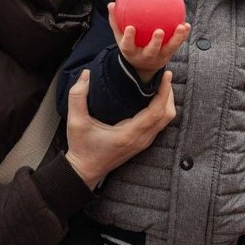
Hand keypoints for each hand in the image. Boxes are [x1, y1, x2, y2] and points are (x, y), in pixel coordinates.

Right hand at [64, 69, 175, 188]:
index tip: (166, 74)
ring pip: (165, 120)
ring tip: (161, 83)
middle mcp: (141, 139)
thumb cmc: (81, 148)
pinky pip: (160, 124)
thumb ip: (77, 96)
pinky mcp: (142, 142)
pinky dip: (162, 109)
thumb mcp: (75, 122)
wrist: (85, 171)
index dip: (164, 91)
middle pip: (166, 115)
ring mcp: (143, 142)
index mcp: (129, 134)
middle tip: (164, 75)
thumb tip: (86, 74)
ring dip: (167, 101)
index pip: (156, 111)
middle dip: (169, 93)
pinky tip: (154, 98)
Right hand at [108, 2, 190, 82]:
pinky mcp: (169, 54)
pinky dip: (183, 36)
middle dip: (156, 42)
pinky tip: (187, 25)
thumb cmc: (130, 46)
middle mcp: (146, 56)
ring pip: (169, 49)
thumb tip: (111, 4)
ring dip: (176, 39)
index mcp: (131, 52)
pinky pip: (178, 45)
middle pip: (151, 51)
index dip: (129, 38)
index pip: (128, 46)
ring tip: (181, 26)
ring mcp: (159, 57)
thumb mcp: (120, 37)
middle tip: (159, 31)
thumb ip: (115, 22)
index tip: (131, 27)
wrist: (142, 66)